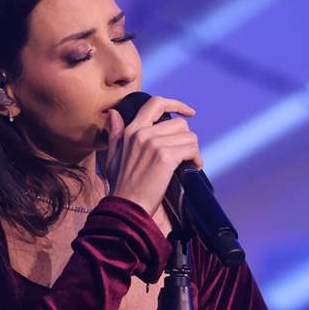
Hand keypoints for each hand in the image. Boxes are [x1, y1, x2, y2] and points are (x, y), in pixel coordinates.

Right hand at [104, 96, 199, 229]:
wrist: (126, 206)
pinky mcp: (165, 156)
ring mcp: (154, 143)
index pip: (156, 103)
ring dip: (193, 150)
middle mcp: (142, 132)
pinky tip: (193, 167)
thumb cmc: (121, 185)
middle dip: (186, 139)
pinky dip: (196, 159)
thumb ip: (115, 133)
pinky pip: (191, 149)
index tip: (189, 112)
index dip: (176, 104)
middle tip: (186, 155)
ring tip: (189, 163)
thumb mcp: (112, 155)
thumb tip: (114, 113)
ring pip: (189, 136)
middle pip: (179, 124)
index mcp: (132, 130)